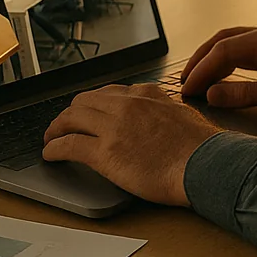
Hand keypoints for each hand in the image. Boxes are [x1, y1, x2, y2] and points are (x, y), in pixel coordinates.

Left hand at [41, 84, 221, 205]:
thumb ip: (164, 110)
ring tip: (51, 138)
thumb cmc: (203, 148)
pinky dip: (53, 148)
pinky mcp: (104, 153)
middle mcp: (126, 105)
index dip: (94, 104)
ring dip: (56, 128)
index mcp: (145, 94)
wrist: (207, 164)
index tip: (89, 112)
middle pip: (84, 102)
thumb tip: (161, 116)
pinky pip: (68, 145)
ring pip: (70, 119)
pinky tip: (50, 154)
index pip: (109, 92)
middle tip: (65, 125)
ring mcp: (113, 127)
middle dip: (71, 113)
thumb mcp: (184, 114)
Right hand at [181, 22, 256, 114]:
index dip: (201, 71)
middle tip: (184, 82)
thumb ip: (246, 93)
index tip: (187, 90)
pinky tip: (222, 76)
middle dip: (200, 60)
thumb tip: (212, 94)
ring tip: (197, 81)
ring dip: (213, 60)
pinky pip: (246, 50)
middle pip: (223, 40)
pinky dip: (228, 61)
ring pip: (233, 43)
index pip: (222, 51)